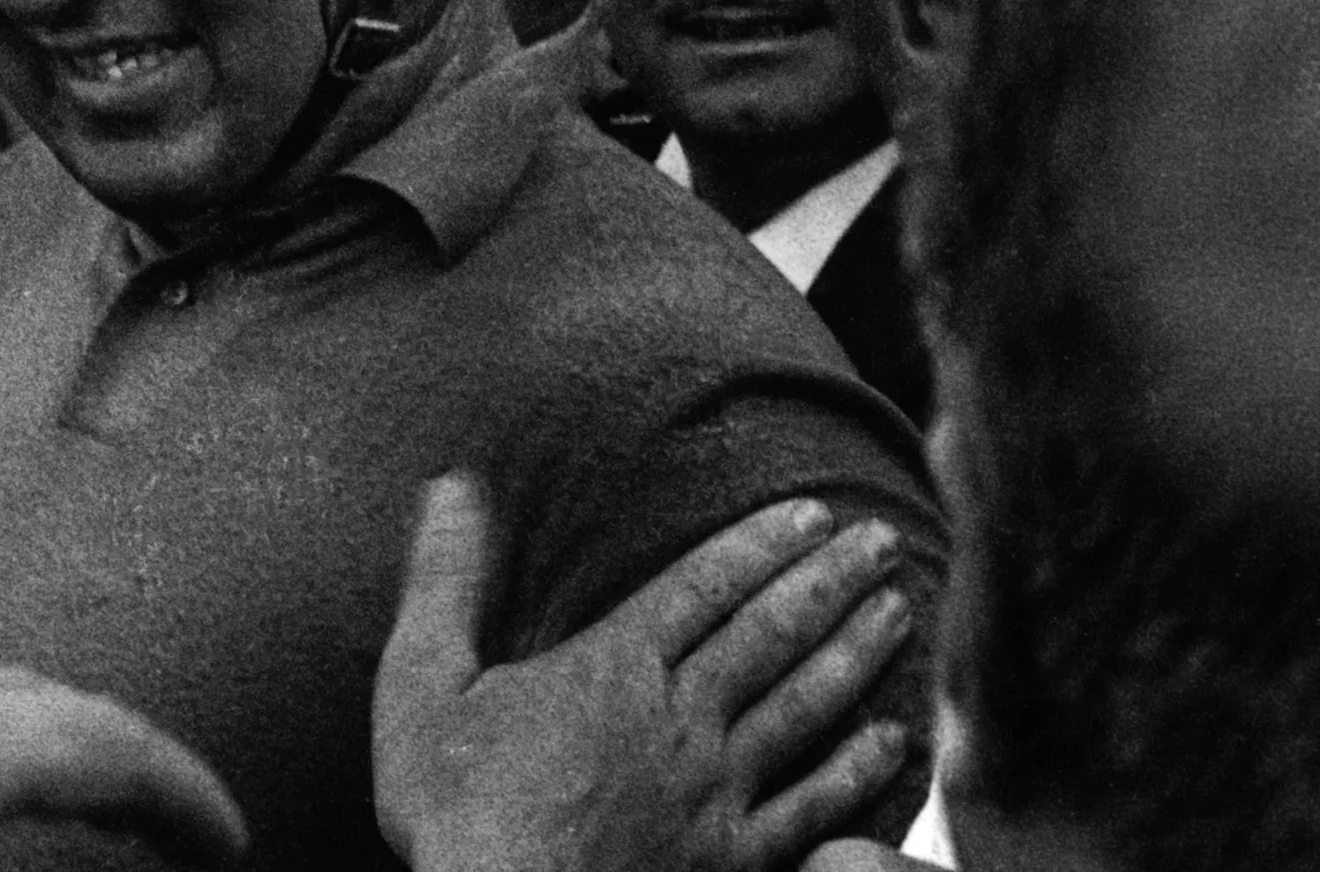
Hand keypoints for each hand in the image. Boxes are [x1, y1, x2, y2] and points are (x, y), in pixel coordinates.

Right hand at [373, 480, 913, 871]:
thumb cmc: (451, 805)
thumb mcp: (420, 678)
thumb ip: (444, 580)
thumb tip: (454, 485)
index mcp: (614, 666)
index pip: (705, 585)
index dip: (762, 543)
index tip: (814, 511)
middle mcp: (680, 718)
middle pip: (772, 632)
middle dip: (830, 579)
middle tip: (881, 539)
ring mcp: (714, 792)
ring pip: (804, 706)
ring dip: (856, 652)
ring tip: (898, 607)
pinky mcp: (730, 860)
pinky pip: (811, 806)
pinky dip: (856, 770)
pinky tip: (890, 740)